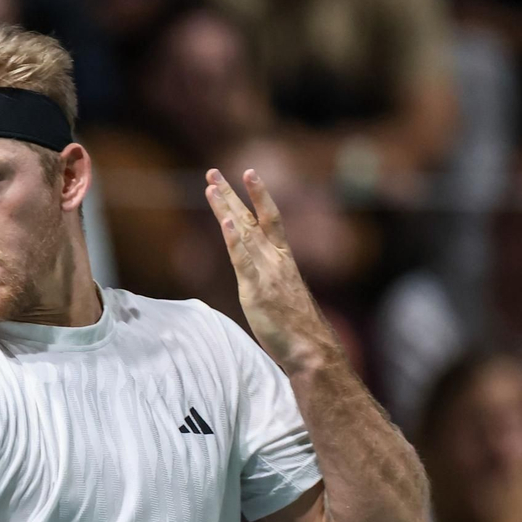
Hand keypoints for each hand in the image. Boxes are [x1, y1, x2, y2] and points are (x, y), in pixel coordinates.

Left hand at [204, 168, 334, 371]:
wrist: (311, 349)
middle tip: (212, 173)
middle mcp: (276, 259)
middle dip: (231, 194)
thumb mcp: (282, 295)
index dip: (258, 194)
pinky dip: (234, 240)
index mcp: (284, 259)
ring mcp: (266, 273)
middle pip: (251, 218)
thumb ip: (271, 280)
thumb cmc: (298, 327)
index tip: (247, 173)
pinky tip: (225, 222)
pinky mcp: (256, 291)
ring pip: (244, 232)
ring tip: (210, 187)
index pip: (271, 218)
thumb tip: (259, 276)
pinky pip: (243, 261)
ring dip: (226, 208)